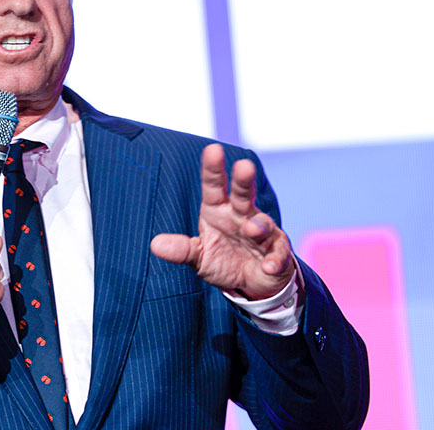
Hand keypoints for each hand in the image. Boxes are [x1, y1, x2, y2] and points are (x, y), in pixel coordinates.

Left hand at [150, 143, 293, 299]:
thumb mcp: (199, 257)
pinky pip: (278, 253)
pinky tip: (269, 266)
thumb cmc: (224, 261)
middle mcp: (240, 216)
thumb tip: (155, 244)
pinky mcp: (278, 252)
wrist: (252, 283)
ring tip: (252, 230)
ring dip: (259, 226)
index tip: (213, 149)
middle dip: (243, 180)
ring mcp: (262, 233)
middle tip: (244, 166)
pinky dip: (275, 260)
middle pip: (242, 194)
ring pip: (263, 223)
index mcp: (218, 211)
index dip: (213, 169)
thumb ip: (181, 250)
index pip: (213, 186)